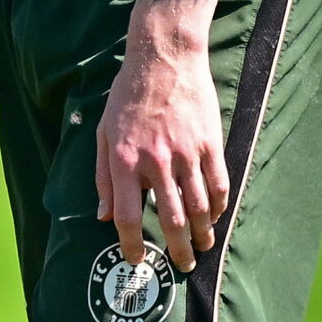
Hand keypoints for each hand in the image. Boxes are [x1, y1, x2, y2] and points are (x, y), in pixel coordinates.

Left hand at [95, 3, 228, 272]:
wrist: (163, 56)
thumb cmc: (127, 94)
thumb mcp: (103, 132)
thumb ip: (102, 177)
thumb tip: (103, 215)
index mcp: (123, 159)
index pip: (128, 215)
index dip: (131, 244)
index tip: (136, 259)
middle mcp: (155, 161)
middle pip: (169, 220)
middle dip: (178, 249)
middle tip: (184, 264)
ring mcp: (185, 153)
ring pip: (198, 208)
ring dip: (202, 233)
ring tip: (203, 245)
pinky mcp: (209, 143)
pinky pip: (218, 185)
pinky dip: (219, 206)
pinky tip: (215, 215)